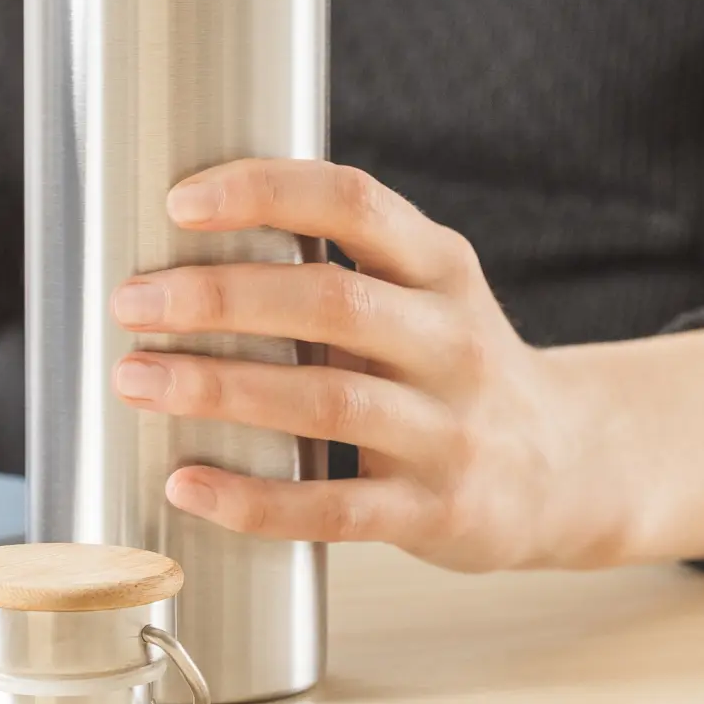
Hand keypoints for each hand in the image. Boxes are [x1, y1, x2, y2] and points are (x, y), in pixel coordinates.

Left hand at [108, 159, 628, 572]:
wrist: (571, 468)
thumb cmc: (452, 369)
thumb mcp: (424, 294)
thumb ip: (333, 267)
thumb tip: (181, 246)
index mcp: (441, 266)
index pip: (354, 201)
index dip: (265, 192)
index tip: (179, 201)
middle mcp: (453, 341)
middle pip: (330, 301)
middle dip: (218, 296)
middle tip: (132, 299)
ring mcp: (450, 430)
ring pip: (326, 401)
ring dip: (218, 389)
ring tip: (136, 380)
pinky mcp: (437, 511)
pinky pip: (335, 508)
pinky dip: (252, 499)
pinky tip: (186, 482)